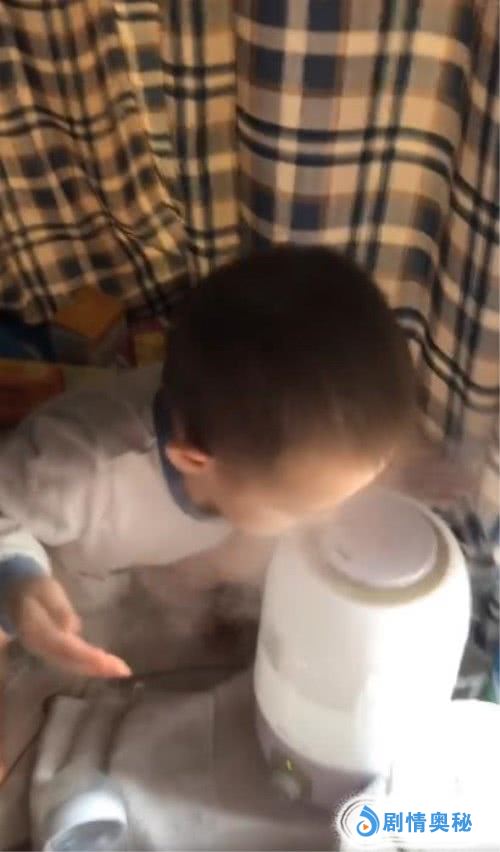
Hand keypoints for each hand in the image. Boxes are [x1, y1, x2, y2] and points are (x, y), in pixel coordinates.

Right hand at [6, 575, 130, 677]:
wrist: (18, 594)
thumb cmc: (36, 589)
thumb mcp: (45, 590)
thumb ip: (58, 608)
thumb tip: (72, 627)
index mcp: (37, 631)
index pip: (64, 647)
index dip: (85, 655)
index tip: (105, 660)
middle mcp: (41, 647)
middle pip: (70, 661)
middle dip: (97, 667)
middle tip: (123, 671)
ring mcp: (46, 652)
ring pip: (72, 665)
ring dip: (97, 669)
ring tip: (121, 671)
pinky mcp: (53, 651)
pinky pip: (72, 662)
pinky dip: (91, 665)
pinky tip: (108, 666)